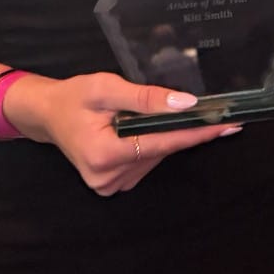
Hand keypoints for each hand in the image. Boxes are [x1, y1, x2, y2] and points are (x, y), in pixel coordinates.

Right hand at [1, 72, 235, 195]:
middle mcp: (108, 178)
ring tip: (143, 114)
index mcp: (103, 155)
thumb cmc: (73, 97)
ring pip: (156, 156)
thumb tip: (186, 104)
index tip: (227, 125)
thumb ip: (145, 97)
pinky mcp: (113, 185)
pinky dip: (151, 143)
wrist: (47, 114)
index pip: (162, 143)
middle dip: (179, 128)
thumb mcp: (105, 88)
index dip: (196, 133)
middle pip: (161, 150)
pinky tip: (139, 129)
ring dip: (162, 134)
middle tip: (199, 108)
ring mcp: (110, 185)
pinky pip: (146, 161)